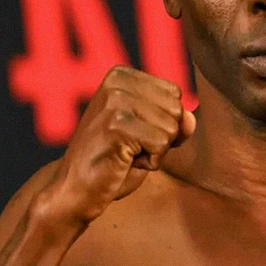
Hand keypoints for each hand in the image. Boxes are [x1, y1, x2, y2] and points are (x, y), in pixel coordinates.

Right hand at [32, 66, 195, 231]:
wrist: (75, 189)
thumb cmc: (113, 161)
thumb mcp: (149, 134)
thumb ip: (174, 122)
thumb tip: (191, 119)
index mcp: (121, 75)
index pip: (175, 94)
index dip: (163, 122)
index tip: (134, 134)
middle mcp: (117, 82)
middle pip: (176, 109)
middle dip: (162, 136)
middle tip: (128, 147)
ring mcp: (115, 102)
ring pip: (172, 128)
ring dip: (155, 151)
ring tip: (124, 154)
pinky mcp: (117, 126)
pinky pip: (161, 145)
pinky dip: (150, 162)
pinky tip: (123, 162)